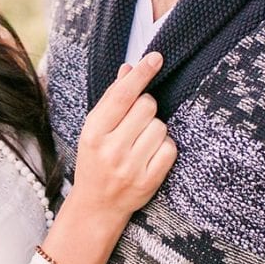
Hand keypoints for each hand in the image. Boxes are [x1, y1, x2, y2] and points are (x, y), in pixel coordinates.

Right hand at [69, 52, 177, 220]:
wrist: (97, 206)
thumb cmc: (95, 160)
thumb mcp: (94, 129)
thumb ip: (112, 99)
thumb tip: (129, 69)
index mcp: (93, 132)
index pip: (122, 95)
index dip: (141, 74)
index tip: (156, 57)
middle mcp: (111, 149)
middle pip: (146, 106)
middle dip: (146, 107)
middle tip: (136, 122)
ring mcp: (130, 167)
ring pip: (160, 127)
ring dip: (155, 129)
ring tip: (140, 142)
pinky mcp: (149, 181)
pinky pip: (170, 148)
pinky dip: (164, 147)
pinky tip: (150, 155)